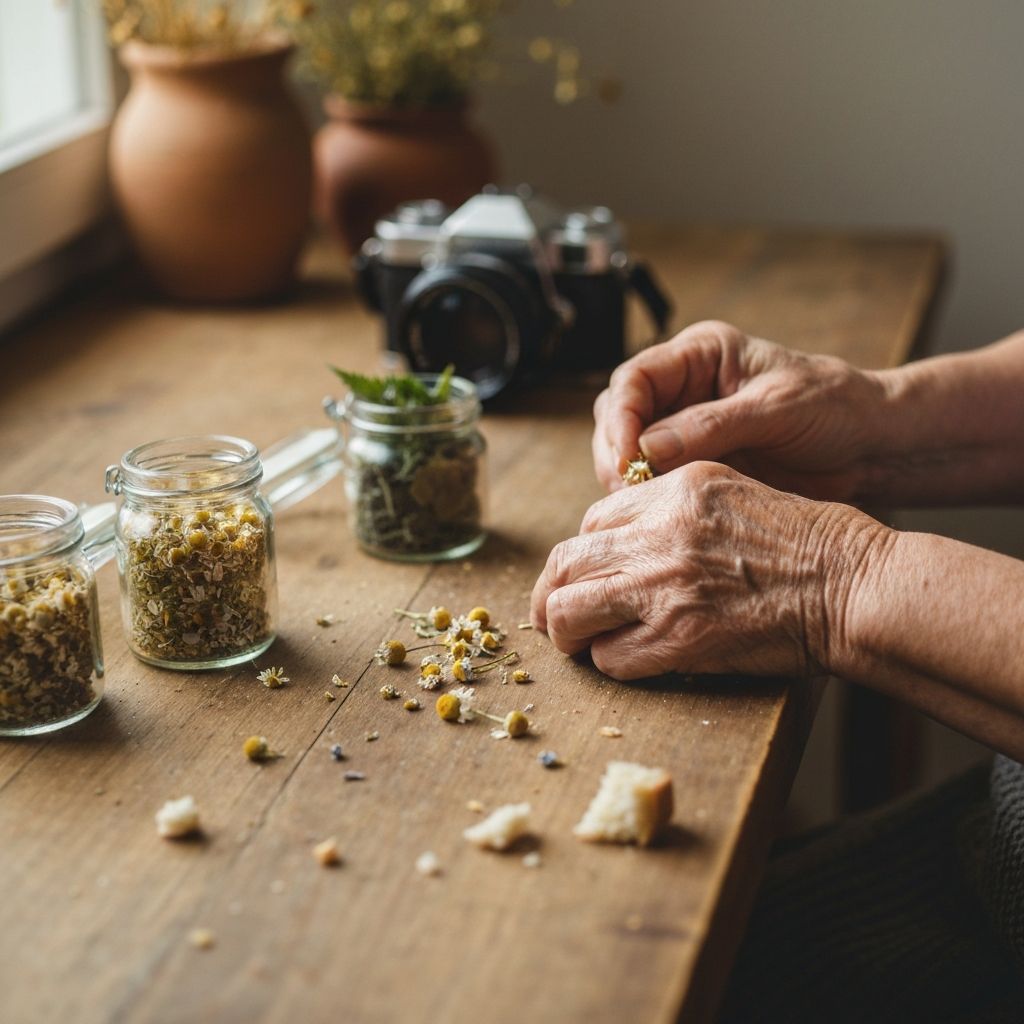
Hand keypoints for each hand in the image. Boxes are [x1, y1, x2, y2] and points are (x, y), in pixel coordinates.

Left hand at [531, 462, 885, 679]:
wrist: (852, 583)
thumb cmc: (807, 541)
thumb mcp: (734, 493)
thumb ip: (674, 507)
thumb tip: (626, 540)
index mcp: (674, 490)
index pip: (591, 522)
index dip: (581, 555)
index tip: (584, 576)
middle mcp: (660, 532)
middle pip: (565, 563)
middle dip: (552, 595)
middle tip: (555, 616)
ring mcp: (665, 586)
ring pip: (570, 612)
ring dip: (566, 633)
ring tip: (577, 644)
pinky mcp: (678, 638)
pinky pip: (611, 658)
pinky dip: (610, 664)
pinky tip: (627, 661)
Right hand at [592, 320, 888, 500]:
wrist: (870, 447)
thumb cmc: (835, 408)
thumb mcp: (777, 409)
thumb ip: (713, 426)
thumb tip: (646, 448)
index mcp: (701, 355)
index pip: (635, 379)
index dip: (622, 418)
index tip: (629, 457)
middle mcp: (684, 388)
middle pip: (619, 414)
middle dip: (616, 450)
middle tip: (628, 488)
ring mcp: (686, 428)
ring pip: (628, 450)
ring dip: (627, 477)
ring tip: (643, 504)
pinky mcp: (694, 464)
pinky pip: (654, 479)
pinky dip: (648, 496)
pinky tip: (658, 513)